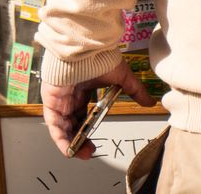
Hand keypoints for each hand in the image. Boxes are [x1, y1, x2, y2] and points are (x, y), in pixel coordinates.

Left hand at [41, 60, 155, 159]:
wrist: (85, 45)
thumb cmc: (99, 55)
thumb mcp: (121, 77)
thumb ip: (134, 90)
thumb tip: (150, 102)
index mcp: (82, 88)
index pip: (81, 113)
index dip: (87, 129)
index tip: (94, 142)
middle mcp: (68, 94)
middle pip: (71, 122)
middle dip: (79, 139)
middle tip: (89, 151)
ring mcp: (58, 96)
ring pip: (61, 125)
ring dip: (71, 142)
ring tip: (82, 154)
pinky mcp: (50, 98)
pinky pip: (53, 123)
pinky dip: (60, 137)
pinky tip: (69, 149)